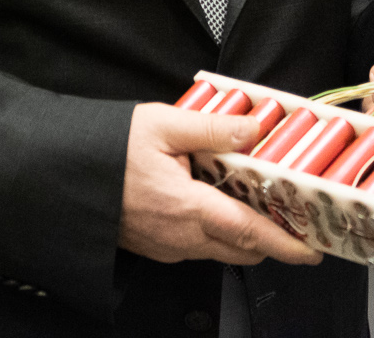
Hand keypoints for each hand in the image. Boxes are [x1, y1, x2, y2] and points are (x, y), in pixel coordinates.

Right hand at [118, 103, 323, 266]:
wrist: (62, 173)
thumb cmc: (106, 151)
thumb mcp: (161, 124)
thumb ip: (212, 127)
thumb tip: (253, 128)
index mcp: (188, 207)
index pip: (250, 234)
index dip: (286, 244)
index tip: (311, 249)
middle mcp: (181, 237)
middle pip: (242, 249)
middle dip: (272, 239)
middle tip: (291, 216)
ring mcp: (167, 246)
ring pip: (220, 250)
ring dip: (243, 234)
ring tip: (254, 201)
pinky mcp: (155, 246)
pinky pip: (198, 247)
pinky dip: (217, 232)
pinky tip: (214, 202)